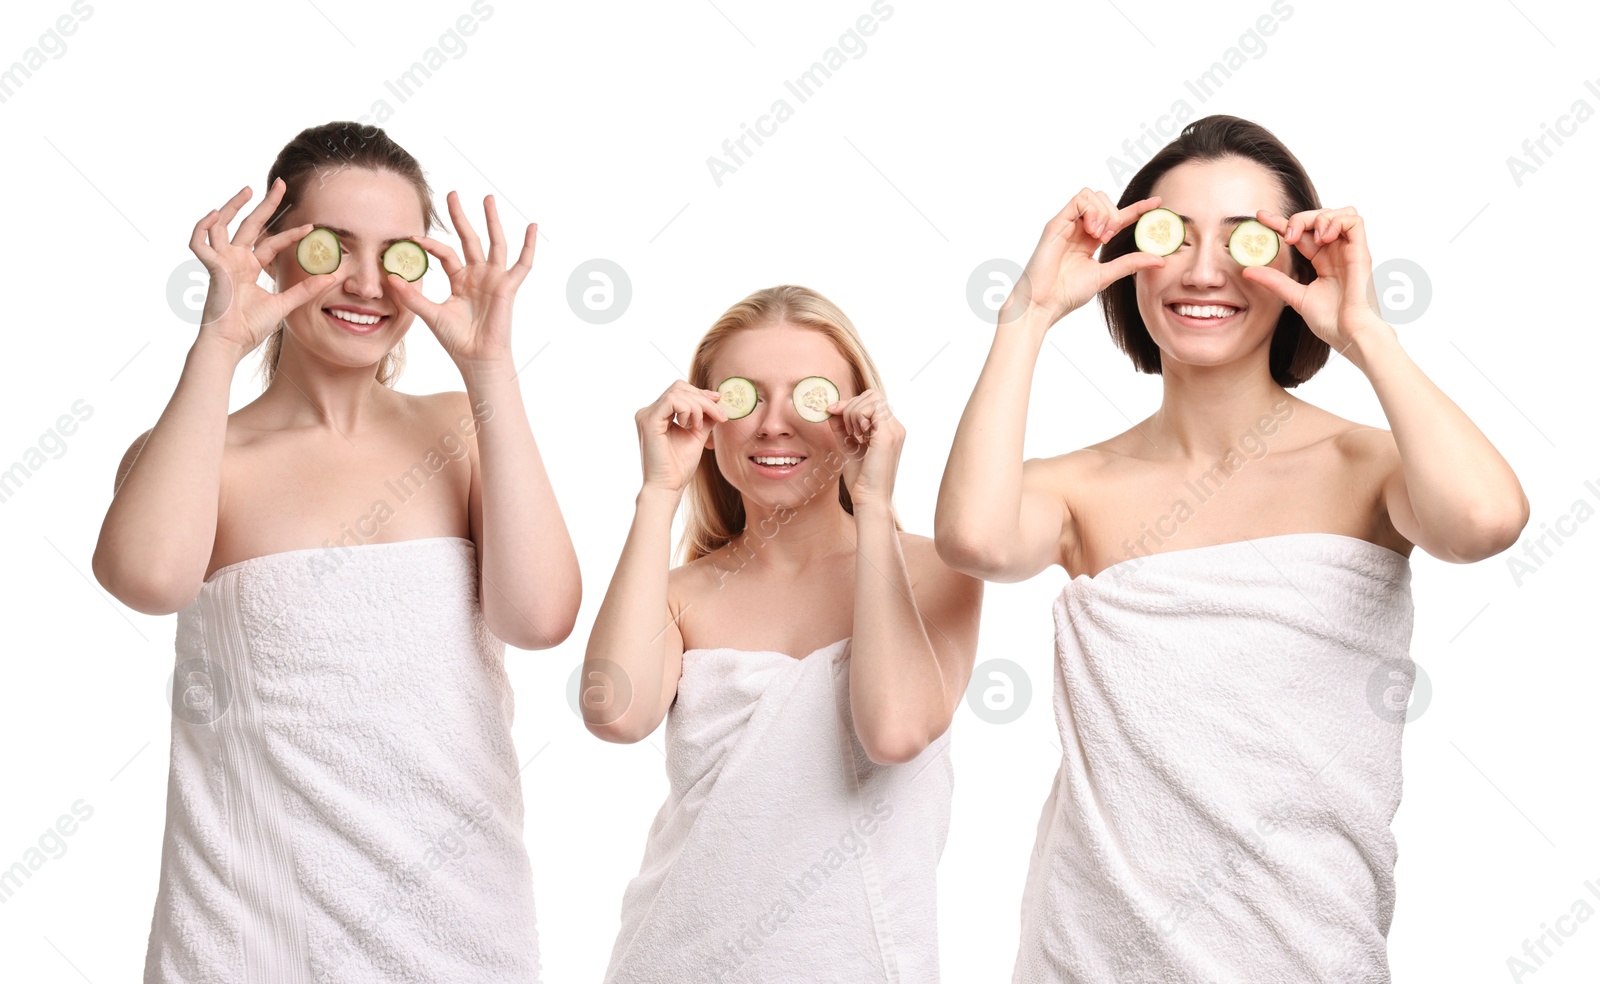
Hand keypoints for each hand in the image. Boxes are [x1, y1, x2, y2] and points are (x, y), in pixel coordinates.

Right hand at [190, 178, 339, 357]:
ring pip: (222, 226)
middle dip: (264, 204)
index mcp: (250, 267)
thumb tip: (334, 277)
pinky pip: (199, 243)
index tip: (312, 226)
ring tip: (247, 190)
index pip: (273, 243)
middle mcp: (235, 260)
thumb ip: (306, 290)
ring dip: (231, 206)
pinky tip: (213, 215)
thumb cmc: (250, 327)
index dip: (291, 233)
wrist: (231, 344)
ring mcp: (221, 262)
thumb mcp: (285, 304)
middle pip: (249, 224)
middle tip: (281, 185)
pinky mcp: (211, 268)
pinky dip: (202, 228)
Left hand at [384, 191, 535, 369]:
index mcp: (460, 280)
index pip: (445, 254)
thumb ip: (412, 296)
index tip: (412, 237)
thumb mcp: (430, 314)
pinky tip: (532, 226)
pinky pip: (522, 264)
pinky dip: (529, 245)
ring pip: (494, 243)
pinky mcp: (508, 287)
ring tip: (487, 198)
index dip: (429, 245)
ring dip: (491, 220)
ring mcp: (494, 279)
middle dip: (461, 216)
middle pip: (469, 239)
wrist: (476, 358)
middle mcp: (478, 276)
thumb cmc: (457, 340)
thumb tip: (390, 277)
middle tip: (452, 194)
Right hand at [635, 380, 728, 494]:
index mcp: (657, 415)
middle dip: (703, 399)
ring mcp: (646, 415)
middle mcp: (648, 412)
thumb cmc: (679, 467)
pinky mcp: (648, 421)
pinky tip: (691, 426)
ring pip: (678, 392)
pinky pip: (673, 400)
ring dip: (698, 406)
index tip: (719, 402)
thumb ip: (704, 418)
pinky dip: (689, 410)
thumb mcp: (696, 436)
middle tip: (719, 415)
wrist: (668, 487)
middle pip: (679, 387)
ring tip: (699, 427)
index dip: (701, 393)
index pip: (679, 391)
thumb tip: (717, 402)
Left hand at [825, 388, 902, 507]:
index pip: (871, 401)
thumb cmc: (861, 479)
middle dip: (851, 406)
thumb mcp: (848, 446)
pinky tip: (858, 436)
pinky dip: (858, 417)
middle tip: (847, 431)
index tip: (832, 414)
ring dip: (853, 412)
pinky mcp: (888, 435)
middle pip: (872, 395)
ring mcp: (894, 430)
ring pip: (872, 398)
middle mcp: (895, 428)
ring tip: (853, 435)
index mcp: (889, 430)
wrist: (869, 499)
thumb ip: (842, 427)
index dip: (849, 404)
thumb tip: (831, 409)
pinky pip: (872, 408)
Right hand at [999, 188, 1168, 327]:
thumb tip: (1160, 259)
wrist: (1043, 304)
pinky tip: (1092, 231)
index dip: (1138, 209)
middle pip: (1104, 200)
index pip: (1117, 217)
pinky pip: (1079, 200)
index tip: (1158, 204)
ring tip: (1100, 236)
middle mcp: (1078, 229)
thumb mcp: (1106, 276)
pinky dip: (1091, 211)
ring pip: (1092, 195)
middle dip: (1115, 214)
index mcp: (1089, 240)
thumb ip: (1130, 264)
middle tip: (1110, 238)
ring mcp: (1066, 224)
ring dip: (1103, 212)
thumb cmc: (1066, 294)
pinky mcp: (1056, 224)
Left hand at [1242, 206, 1388, 354]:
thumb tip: (1246, 271)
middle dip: (1298, 219)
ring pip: (1339, 212)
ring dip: (1319, 218)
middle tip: (1286, 237)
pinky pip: (1354, 220)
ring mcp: (1349, 250)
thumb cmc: (1331, 321)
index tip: (1261, 217)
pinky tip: (1323, 238)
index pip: (1300, 234)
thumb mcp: (1295, 297)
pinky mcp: (1361, 251)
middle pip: (1318, 217)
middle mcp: (1336, 252)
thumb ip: (1274, 281)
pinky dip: (1335, 221)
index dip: (1281, 222)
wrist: (1349, 334)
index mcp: (1322, 261)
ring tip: (1308, 239)